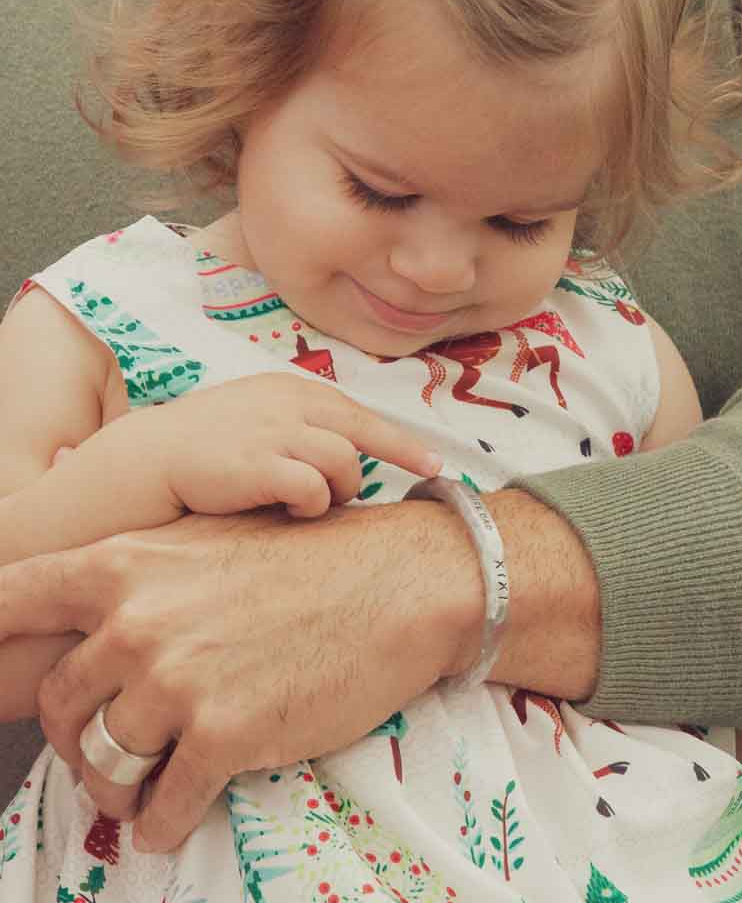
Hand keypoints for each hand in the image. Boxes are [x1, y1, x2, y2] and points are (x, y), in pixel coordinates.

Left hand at [4, 504, 482, 848]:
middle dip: (77, 740)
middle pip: (59, 706)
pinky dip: (161, 826)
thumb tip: (102, 626)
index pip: (9, 601)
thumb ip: (147, 576)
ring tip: (142, 793)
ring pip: (104, 765)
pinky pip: (162, 808)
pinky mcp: (226, 737)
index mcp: (126, 565)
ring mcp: (179, 683)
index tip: (3, 675)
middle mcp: (137, 623)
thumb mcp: (214, 542)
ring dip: (118, 790)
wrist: (404, 582)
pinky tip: (174, 820)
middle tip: (108, 751)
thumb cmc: (319, 557)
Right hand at [95, 373, 443, 519]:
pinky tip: (290, 511)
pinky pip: (315, 490)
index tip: (436, 464)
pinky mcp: (260, 464)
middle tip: (395, 483)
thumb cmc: (205, 452)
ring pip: (345, 463)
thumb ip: (302, 431)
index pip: (360, 414)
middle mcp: (289, 403)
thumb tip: (350, 458)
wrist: (144, 464)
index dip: (401, 442)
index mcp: (291, 390)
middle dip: (386, 463)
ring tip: (310, 505)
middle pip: (362, 435)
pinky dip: (312, 505)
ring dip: (338, 490)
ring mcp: (275, 431)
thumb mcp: (258, 422)